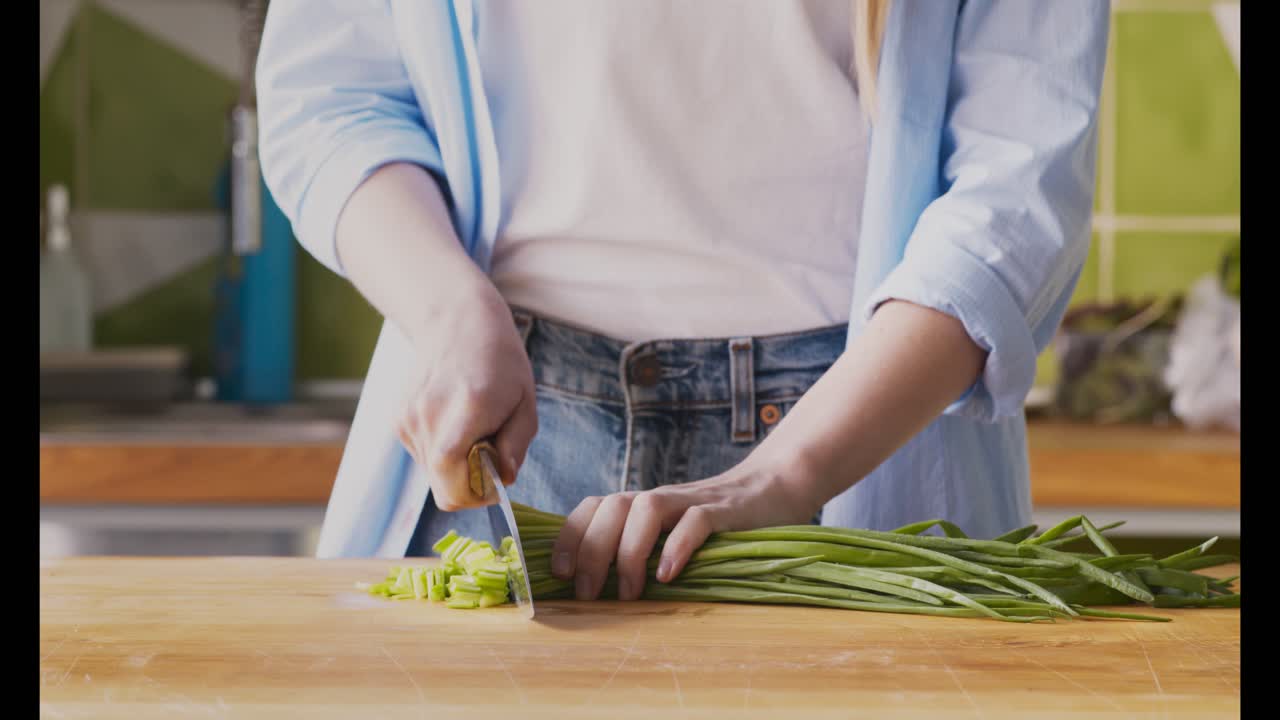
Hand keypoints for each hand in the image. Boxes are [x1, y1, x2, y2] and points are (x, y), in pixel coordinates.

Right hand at [333, 162, 539, 512]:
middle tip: (489, 453)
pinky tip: (454, 419)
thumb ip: (516, 445)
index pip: (452, 486)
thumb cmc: (500, 361)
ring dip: (456, 464)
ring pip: (433, 473)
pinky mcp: (398, 420)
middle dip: (469, 482)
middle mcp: (429, 417)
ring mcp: (407, 419)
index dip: (477, 495)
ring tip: (472, 427)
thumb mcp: (525, 401)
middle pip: (442, 487)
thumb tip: (503, 478)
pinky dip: (442, 450)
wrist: (456, 322)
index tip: (495, 479)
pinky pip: (423, 456)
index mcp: (466, 411)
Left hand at [550, 451, 819, 601]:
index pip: (593, 506)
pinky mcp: (723, 511)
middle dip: (592, 551)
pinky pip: (695, 521)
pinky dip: (677, 546)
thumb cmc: (715, 527)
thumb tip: (595, 592)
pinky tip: (668, 575)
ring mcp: (691, 500)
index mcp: (641, 504)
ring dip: (630, 551)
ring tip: (629, 592)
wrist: (772, 491)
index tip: (560, 573)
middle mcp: (660, 497)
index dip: (570, 536)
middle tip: (589, 595)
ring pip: (646, 509)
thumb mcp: (670, 536)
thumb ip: (640, 551)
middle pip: (612, 507)